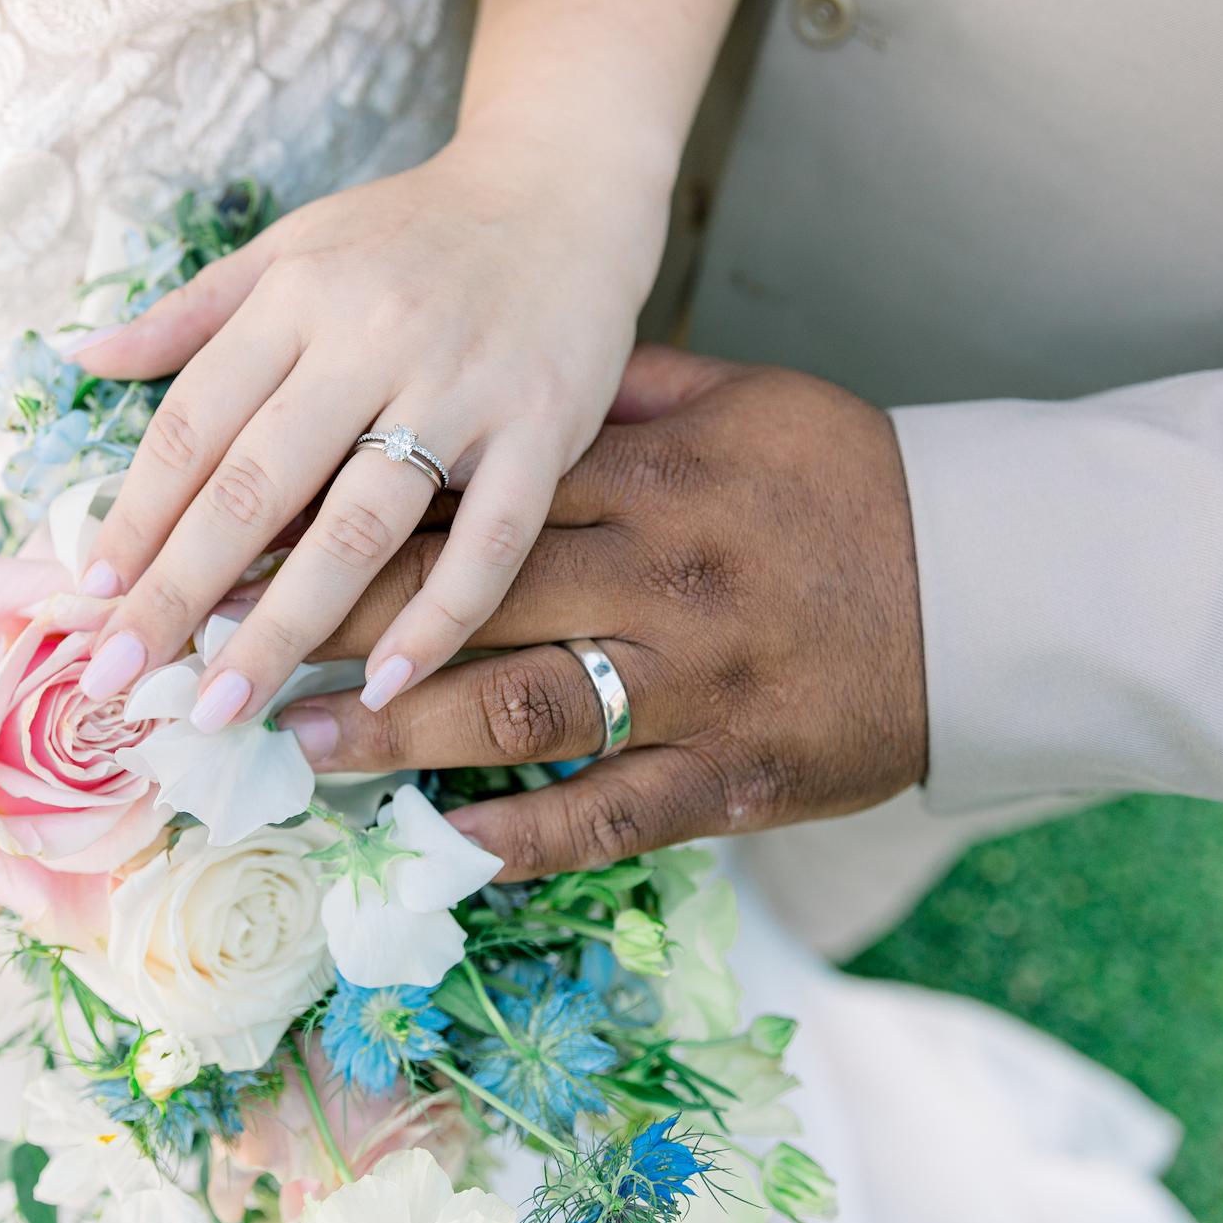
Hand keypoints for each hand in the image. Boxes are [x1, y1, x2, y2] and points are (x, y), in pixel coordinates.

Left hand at [64, 134, 669, 732]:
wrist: (564, 188)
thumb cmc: (414, 231)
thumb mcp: (295, 244)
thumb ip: (196, 310)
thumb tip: (87, 359)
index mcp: (300, 295)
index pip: (197, 422)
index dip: (137, 513)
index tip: (90, 596)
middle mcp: (374, 338)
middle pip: (259, 486)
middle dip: (180, 591)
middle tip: (121, 680)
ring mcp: (465, 389)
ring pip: (361, 526)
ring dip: (287, 626)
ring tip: (224, 706)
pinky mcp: (545, 430)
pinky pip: (488, 543)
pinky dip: (437, 618)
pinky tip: (382, 685)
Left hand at [275, 345, 928, 881]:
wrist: (1000, 583)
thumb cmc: (853, 483)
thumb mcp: (747, 401)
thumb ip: (625, 391)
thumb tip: (516, 378)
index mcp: (649, 473)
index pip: (469, 490)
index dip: (348, 513)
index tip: (251, 531)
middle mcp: (658, 572)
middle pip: (466, 593)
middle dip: (332, 619)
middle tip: (222, 648)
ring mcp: (693, 678)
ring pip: (517, 704)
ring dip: (393, 728)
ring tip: (293, 741)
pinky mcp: (734, 773)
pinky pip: (611, 814)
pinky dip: (521, 833)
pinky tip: (434, 844)